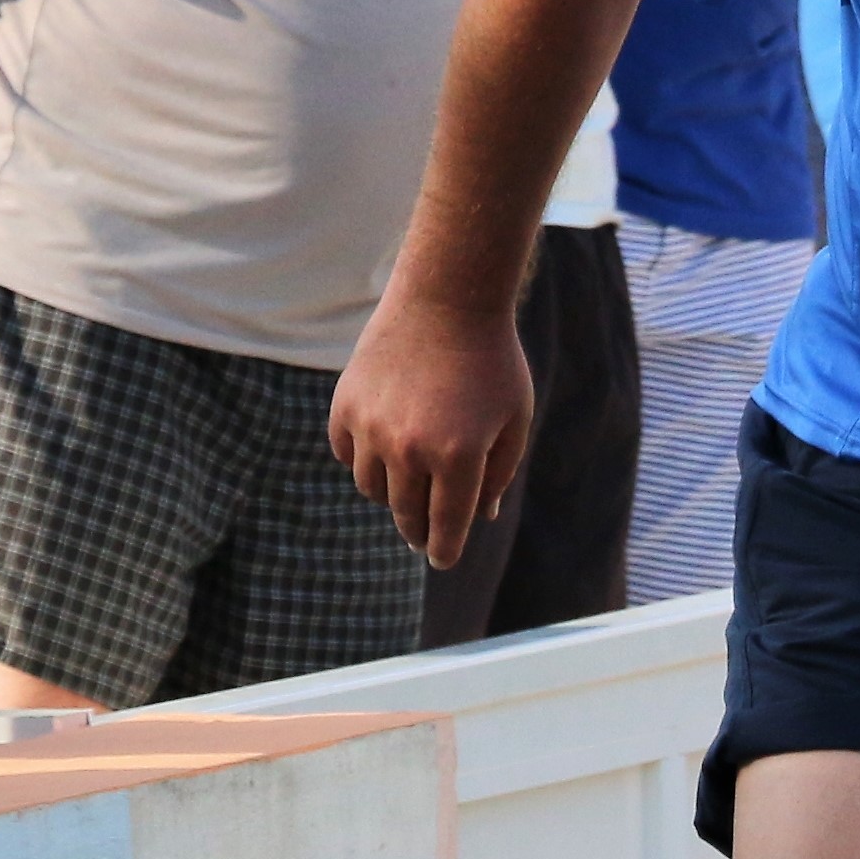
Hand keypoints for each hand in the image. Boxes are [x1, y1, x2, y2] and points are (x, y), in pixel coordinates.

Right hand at [330, 295, 537, 568]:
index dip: (443, 550)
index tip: (441, 559)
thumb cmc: (492, 361)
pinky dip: (363, 460)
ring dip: (391, 493)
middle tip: (422, 535)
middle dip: (417, 530)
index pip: (445, 528)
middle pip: (405, 514)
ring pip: (372, 489)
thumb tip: (481, 517)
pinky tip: (382, 451)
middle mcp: (409, 449)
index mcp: (458, 458)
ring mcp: (372, 428)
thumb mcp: (513, 419)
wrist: (447, 299)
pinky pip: (348, 455)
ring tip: (407, 484)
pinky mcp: (345, 407)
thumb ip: (498, 474)